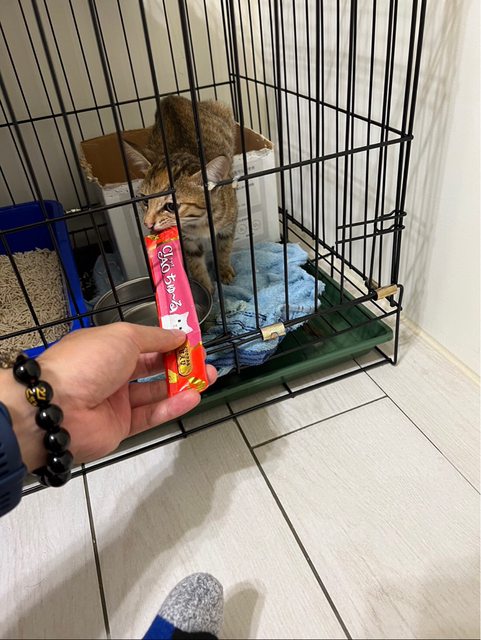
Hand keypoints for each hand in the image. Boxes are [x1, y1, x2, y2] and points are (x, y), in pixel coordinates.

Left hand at [0, 323, 216, 470]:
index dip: (168, 342)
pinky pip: (151, 415)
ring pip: (155, 393)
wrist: (57, 407)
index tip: (191, 342)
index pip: (144, 344)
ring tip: (207, 378)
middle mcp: (111, 373)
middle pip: (152, 369)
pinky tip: (192, 397)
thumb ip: (155, 338)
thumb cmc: (88, 362)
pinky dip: (172, 407)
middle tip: (204, 363)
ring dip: (182, 385)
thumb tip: (178, 335)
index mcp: (107, 348)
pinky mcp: (121, 426)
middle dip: (180, 365)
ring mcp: (116, 401)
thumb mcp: (124, 336)